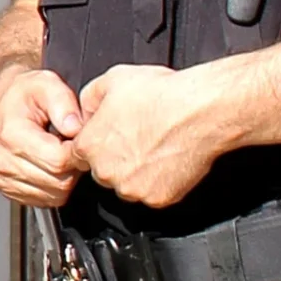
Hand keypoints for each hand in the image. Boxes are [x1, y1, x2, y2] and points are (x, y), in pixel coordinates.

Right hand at [0, 65, 83, 207]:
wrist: (3, 103)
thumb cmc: (25, 94)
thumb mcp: (47, 84)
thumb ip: (63, 102)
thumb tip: (75, 127)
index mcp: (12, 135)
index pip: (58, 161)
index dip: (77, 153)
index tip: (78, 140)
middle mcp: (4, 160)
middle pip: (58, 182)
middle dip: (74, 167)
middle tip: (72, 147)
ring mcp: (4, 177)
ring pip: (54, 195)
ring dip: (65, 179)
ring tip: (61, 155)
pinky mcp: (8, 188)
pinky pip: (44, 200)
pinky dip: (55, 188)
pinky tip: (51, 167)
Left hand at [68, 63, 228, 207]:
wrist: (200, 111)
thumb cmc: (160, 95)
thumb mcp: (110, 80)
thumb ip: (88, 100)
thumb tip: (85, 112)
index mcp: (89, 146)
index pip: (79, 153)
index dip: (96, 142)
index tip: (112, 134)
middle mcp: (106, 173)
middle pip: (102, 171)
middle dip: (114, 157)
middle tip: (137, 137)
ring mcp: (133, 189)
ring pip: (126, 185)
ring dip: (134, 171)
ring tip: (154, 145)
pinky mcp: (158, 199)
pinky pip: (151, 193)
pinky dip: (158, 181)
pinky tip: (167, 157)